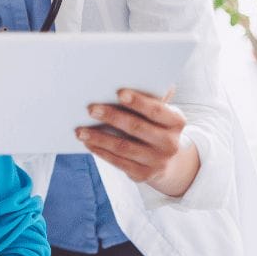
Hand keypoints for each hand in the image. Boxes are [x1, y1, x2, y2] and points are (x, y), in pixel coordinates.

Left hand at [76, 88, 197, 191]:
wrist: (167, 161)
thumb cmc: (155, 127)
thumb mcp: (160, 115)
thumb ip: (150, 99)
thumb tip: (127, 81)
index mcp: (176, 122)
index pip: (156, 110)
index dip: (138, 102)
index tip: (119, 93)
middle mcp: (170, 143)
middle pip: (137, 127)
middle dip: (112, 117)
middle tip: (91, 109)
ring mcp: (158, 161)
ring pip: (124, 147)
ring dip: (99, 138)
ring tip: (81, 131)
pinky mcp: (144, 174)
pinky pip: (118, 162)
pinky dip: (101, 151)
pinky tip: (88, 143)